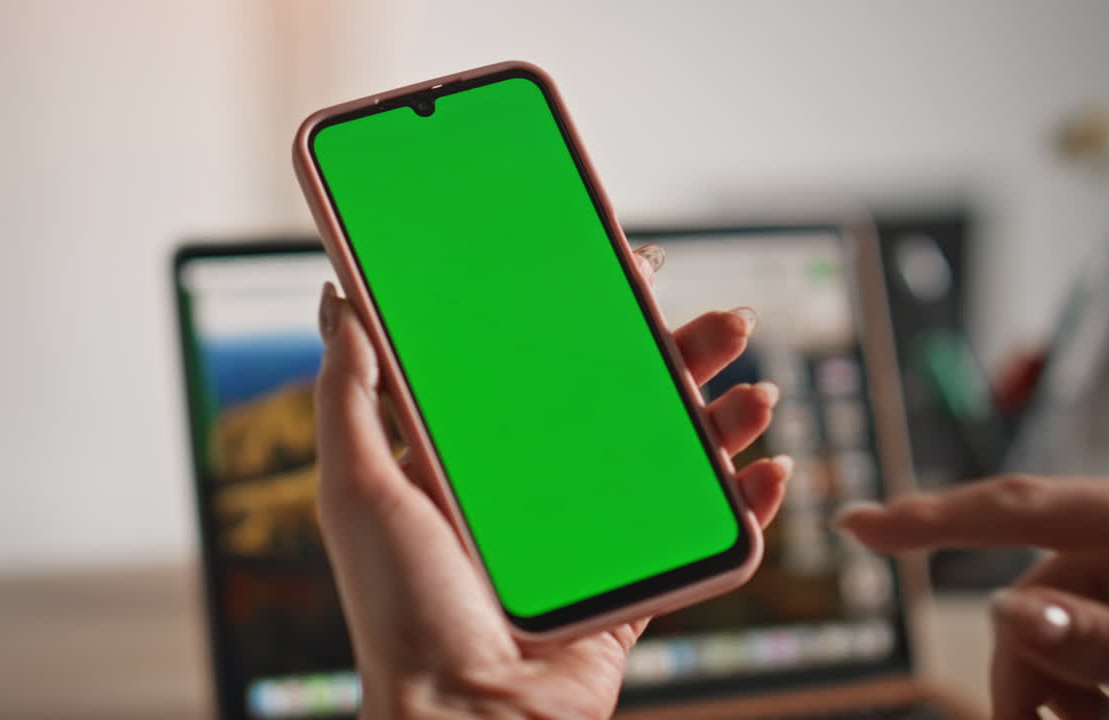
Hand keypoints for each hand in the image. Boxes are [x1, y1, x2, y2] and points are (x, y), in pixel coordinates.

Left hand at [313, 245, 789, 718]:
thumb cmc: (401, 610)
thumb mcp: (357, 486)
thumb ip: (350, 391)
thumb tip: (338, 294)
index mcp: (484, 458)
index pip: (550, 363)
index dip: (597, 314)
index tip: (637, 270)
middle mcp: (542, 491)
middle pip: (628, 403)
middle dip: (685, 357)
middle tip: (728, 322)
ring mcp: (594, 541)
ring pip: (676, 462)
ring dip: (727, 421)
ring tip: (758, 390)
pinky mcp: (634, 591)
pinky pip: (704, 541)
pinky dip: (746, 505)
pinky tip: (770, 470)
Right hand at [835, 473, 1108, 719]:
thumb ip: (1106, 635)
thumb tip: (1011, 609)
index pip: (1016, 507)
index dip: (928, 518)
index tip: (855, 523)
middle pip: (1028, 594)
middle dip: (1027, 676)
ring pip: (1050, 622)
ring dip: (1063, 691)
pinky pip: (1081, 627)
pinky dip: (1084, 680)